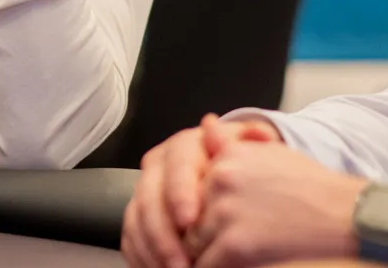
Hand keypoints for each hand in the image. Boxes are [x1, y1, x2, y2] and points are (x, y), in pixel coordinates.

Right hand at [121, 114, 281, 267]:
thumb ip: (253, 143)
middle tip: (180, 260)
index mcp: (185, 146)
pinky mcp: (139, 213)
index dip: (179, 191)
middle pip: (149, 196)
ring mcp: (146, 190)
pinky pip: (130, 234)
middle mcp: (160, 166)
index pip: (176, 164)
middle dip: (162, 232)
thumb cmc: (243, 168)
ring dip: (152, 249)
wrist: (230, 181)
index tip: (189, 220)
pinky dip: (140, 255)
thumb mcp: (252, 152)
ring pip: (137, 219)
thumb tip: (257, 132)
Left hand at [185, 141, 363, 267]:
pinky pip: (206, 263)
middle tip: (206, 243)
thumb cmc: (313, 186)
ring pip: (193, 241)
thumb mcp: (272, 153)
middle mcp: (221, 178)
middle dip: (198, 231)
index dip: (196, 206)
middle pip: (188, 213)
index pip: (190, 185)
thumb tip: (206, 122)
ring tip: (217, 256)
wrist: (348, 215)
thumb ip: (230, 142)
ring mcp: (226, 210)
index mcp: (227, 155)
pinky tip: (226, 266)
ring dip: (203, 252)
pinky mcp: (236, 243)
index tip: (199, 219)